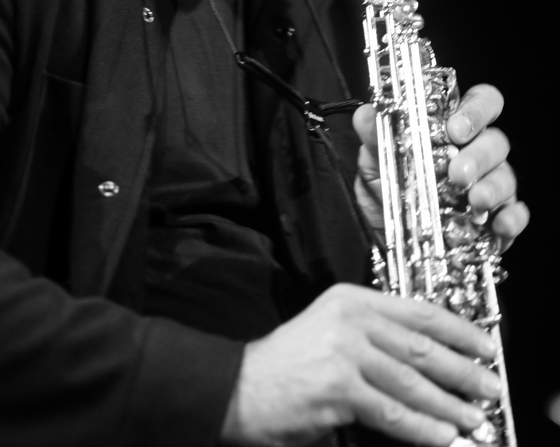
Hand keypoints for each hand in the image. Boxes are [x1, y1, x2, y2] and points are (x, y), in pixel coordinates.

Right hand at [220, 283, 500, 445]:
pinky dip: (422, 427)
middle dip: (462, 371)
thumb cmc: (289, 362)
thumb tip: (428, 358)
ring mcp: (344, 352)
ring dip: (449, 404)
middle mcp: (350, 319)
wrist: (241, 385)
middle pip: (421, 347)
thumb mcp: (331, 328)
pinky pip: (392, 412)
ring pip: (411, 381)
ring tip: (473, 418)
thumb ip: (373, 333)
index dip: (457, 330)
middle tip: (490, 386)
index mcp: (351, 298)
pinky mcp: (339, 388)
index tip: (484, 345)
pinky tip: (441, 435)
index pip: (417, 310)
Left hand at [353, 83, 529, 248]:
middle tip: (458, 172)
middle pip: (496, 140)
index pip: (478, 103)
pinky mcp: (499, 219)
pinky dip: (511, 218)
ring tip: (473, 200)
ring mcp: (492, 186)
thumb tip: (366, 114)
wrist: (396, 245)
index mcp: (451, 131)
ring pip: (506, 175)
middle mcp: (477, 153)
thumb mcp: (375, 164)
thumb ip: (374, 138)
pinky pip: (517, 214)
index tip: (454, 129)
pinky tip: (498, 225)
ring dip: (492, 187)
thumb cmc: (391, 194)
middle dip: (480, 154)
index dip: (474, 110)